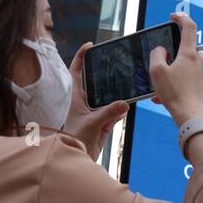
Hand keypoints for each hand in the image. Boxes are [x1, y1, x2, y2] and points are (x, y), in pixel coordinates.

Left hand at [64, 42, 127, 160]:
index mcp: (76, 96)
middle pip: (96, 80)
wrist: (78, 157)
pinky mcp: (104, 120)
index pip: (77, 71)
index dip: (81, 56)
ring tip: (127, 86)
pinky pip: (116, 110)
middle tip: (116, 62)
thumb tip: (125, 104)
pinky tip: (125, 109)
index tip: (90, 45)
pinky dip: (121, 110)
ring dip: (117, 94)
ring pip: (109, 96)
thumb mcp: (92, 123)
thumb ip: (109, 113)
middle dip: (105, 73)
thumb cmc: (75, 139)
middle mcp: (85, 101)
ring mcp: (95, 110)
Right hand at [150, 11, 202, 126]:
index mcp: (190, 53)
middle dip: (170, 56)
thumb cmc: (175, 94)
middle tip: (159, 67)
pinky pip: (187, 77)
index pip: (189, 26)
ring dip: (170, 73)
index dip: (181, 17)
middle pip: (184, 49)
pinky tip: (165, 96)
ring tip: (159, 89)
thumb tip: (162, 50)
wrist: (192, 117)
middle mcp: (200, 60)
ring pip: (184, 65)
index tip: (173, 16)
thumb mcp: (157, 71)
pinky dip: (175, 83)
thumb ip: (157, 54)